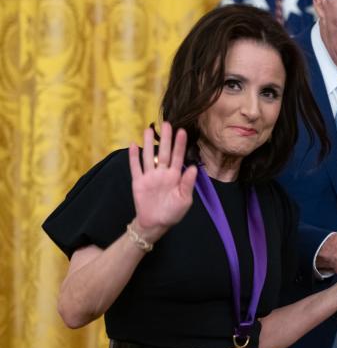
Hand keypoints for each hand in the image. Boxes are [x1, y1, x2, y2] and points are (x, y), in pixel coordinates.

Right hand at [128, 122, 197, 243]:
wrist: (155, 224)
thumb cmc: (173, 213)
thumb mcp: (184, 200)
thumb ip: (188, 184)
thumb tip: (194, 168)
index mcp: (175, 177)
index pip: (178, 157)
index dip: (180, 145)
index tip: (182, 131)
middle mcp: (162, 173)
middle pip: (164, 153)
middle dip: (165, 139)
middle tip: (166, 123)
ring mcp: (149, 176)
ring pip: (149, 156)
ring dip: (149, 144)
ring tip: (149, 129)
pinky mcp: (138, 181)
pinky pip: (135, 167)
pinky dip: (133, 157)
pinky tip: (133, 145)